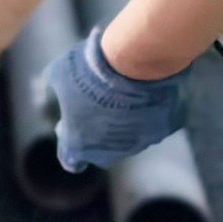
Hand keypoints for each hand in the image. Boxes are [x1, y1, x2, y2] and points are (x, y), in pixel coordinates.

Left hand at [51, 27, 187, 170]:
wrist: (136, 61)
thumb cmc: (90, 69)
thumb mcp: (60, 72)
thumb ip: (58, 87)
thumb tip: (60, 87)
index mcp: (79, 145)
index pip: (70, 159)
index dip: (69, 142)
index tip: (69, 127)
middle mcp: (110, 152)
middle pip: (101, 152)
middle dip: (97, 134)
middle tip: (97, 107)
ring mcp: (140, 143)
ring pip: (129, 139)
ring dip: (124, 123)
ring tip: (123, 93)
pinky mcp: (164, 130)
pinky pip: (153, 124)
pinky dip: (149, 113)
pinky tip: (146, 91)